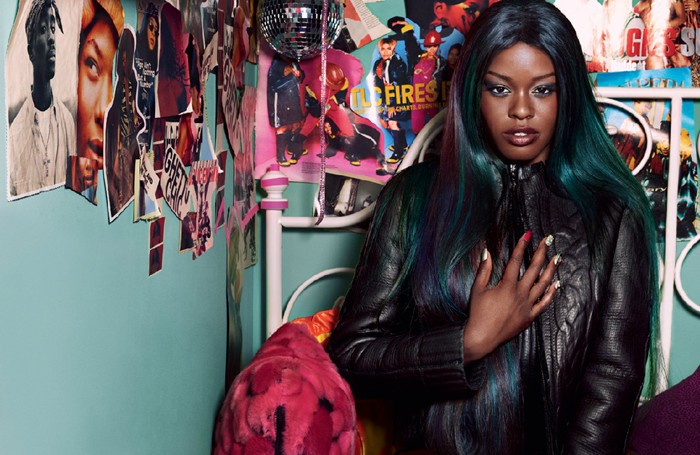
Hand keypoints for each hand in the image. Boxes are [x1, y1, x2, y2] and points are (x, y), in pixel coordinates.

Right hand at [463, 232, 560, 361]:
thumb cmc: (478, 314)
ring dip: (551, 269)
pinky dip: (552, 292)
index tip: (528, 234)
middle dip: (542, 252)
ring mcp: (527, 305)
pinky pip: (544, 303)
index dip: (522, 246)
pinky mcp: (530, 316)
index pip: (516, 261)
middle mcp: (520, 294)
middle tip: (549, 240)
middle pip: (534, 269)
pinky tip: (557, 283)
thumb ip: (484, 270)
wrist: (482, 338)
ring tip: (557, 257)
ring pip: (543, 284)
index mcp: (506, 286)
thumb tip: (487, 252)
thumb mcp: (477, 289)